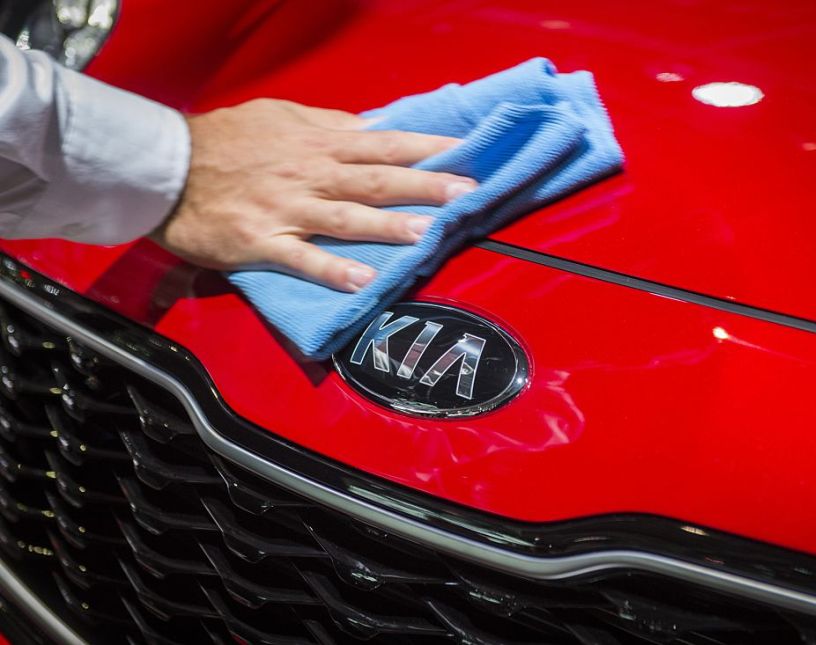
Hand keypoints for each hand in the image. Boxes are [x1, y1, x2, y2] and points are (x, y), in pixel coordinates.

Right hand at [149, 99, 475, 291]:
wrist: (165, 166)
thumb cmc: (224, 140)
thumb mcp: (279, 115)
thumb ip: (327, 124)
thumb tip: (371, 128)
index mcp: (316, 143)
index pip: (382, 143)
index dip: (424, 147)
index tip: (462, 152)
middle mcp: (309, 174)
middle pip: (375, 179)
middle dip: (424, 185)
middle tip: (465, 193)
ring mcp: (287, 210)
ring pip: (345, 217)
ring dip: (387, 225)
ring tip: (427, 234)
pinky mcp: (262, 241)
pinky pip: (302, 258)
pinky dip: (332, 269)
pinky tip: (363, 281)